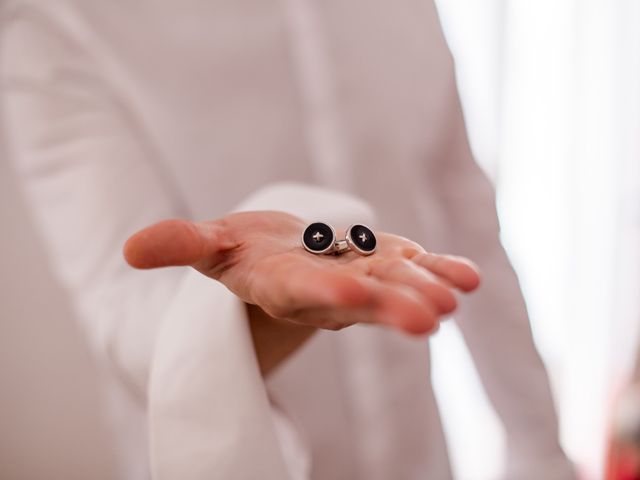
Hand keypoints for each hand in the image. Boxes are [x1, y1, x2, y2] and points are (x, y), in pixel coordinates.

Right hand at [123, 211, 479, 334]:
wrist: (282, 259)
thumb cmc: (244, 253)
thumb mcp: (211, 246)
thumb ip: (179, 245)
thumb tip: (130, 250)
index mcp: (283, 287)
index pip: (303, 294)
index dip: (325, 295)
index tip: (351, 298)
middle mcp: (327, 292)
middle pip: (361, 301)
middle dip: (392, 307)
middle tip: (430, 318)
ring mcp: (362, 279)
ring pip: (396, 284)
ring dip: (426, 287)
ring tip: (458, 293)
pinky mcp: (386, 263)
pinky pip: (416, 267)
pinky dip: (441, 269)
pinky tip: (470, 276)